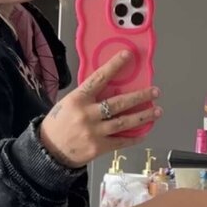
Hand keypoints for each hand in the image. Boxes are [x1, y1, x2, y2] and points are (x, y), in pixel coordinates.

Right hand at [39, 51, 162, 168]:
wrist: (48, 151)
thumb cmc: (59, 123)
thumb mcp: (68, 103)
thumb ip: (88, 96)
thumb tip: (110, 87)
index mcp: (78, 99)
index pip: (99, 78)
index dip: (114, 66)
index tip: (128, 56)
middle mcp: (87, 114)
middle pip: (119, 103)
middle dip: (140, 96)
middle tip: (155, 91)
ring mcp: (94, 132)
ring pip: (124, 122)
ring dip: (143, 116)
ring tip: (157, 111)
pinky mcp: (98, 147)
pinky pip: (121, 141)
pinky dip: (134, 138)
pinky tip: (144, 132)